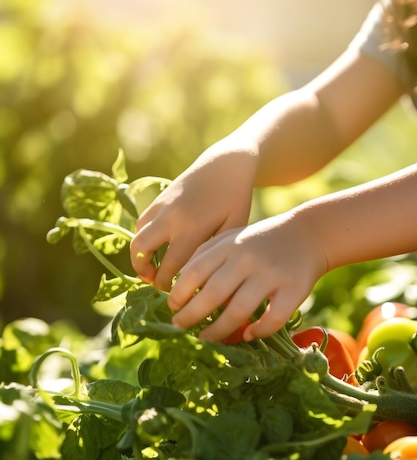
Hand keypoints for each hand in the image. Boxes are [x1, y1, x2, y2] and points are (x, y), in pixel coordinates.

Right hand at [130, 148, 256, 290]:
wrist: (226, 164)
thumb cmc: (236, 200)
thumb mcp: (235, 229)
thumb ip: (218, 253)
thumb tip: (208, 283)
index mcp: (192, 228)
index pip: (170, 265)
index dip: (167, 283)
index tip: (172, 294)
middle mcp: (171, 218)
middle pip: (142, 250)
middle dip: (144, 271)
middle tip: (155, 284)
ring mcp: (162, 207)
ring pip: (137, 236)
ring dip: (138, 255)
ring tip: (150, 269)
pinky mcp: (158, 199)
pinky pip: (141, 223)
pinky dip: (142, 238)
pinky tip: (155, 248)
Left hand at [167, 211, 327, 341]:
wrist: (309, 234)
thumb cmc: (262, 240)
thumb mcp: (232, 237)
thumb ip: (206, 255)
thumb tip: (179, 285)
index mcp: (229, 246)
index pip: (195, 272)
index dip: (179, 293)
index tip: (172, 308)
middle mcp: (247, 259)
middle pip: (212, 294)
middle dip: (191, 316)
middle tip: (180, 328)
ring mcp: (271, 275)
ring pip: (238, 311)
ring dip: (219, 330)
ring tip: (207, 339)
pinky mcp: (293, 289)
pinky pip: (273, 318)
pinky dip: (258, 330)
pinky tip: (247, 335)